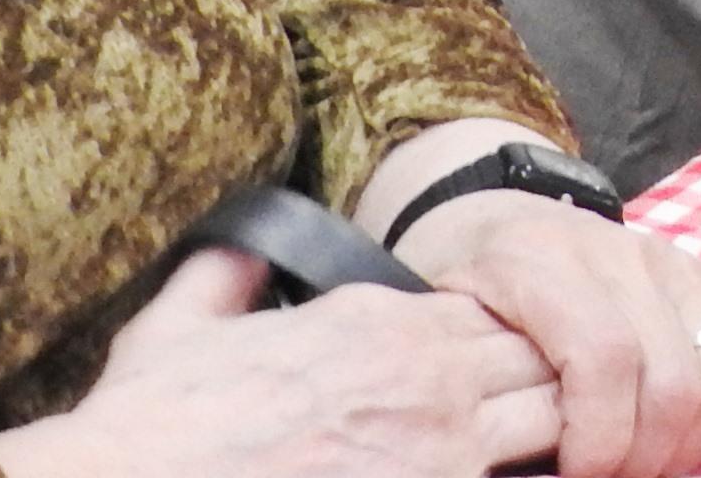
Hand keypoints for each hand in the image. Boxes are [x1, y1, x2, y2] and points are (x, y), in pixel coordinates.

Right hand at [0, 248, 555, 477]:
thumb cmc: (149, 425)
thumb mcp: (177, 325)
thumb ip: (224, 274)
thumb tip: (240, 245)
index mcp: (379, 319)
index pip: (494, 310)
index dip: (500, 339)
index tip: (489, 367)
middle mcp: (425, 373)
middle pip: (541, 359)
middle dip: (545, 381)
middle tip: (526, 412)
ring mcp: (439, 444)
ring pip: (552, 418)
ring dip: (550, 432)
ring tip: (522, 449)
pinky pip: (518, 476)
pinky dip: (523, 472)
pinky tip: (514, 475)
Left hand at [392, 190, 700, 477]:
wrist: (487, 212)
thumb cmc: (454, 284)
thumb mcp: (441, 326)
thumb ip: (484, 380)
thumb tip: (527, 460)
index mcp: (544, 261)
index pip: (605, 358)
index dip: (601, 436)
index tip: (575, 477)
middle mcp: (620, 253)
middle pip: (673, 379)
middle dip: (646, 456)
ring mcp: (669, 260)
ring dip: (688, 442)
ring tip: (640, 465)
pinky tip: (669, 434)